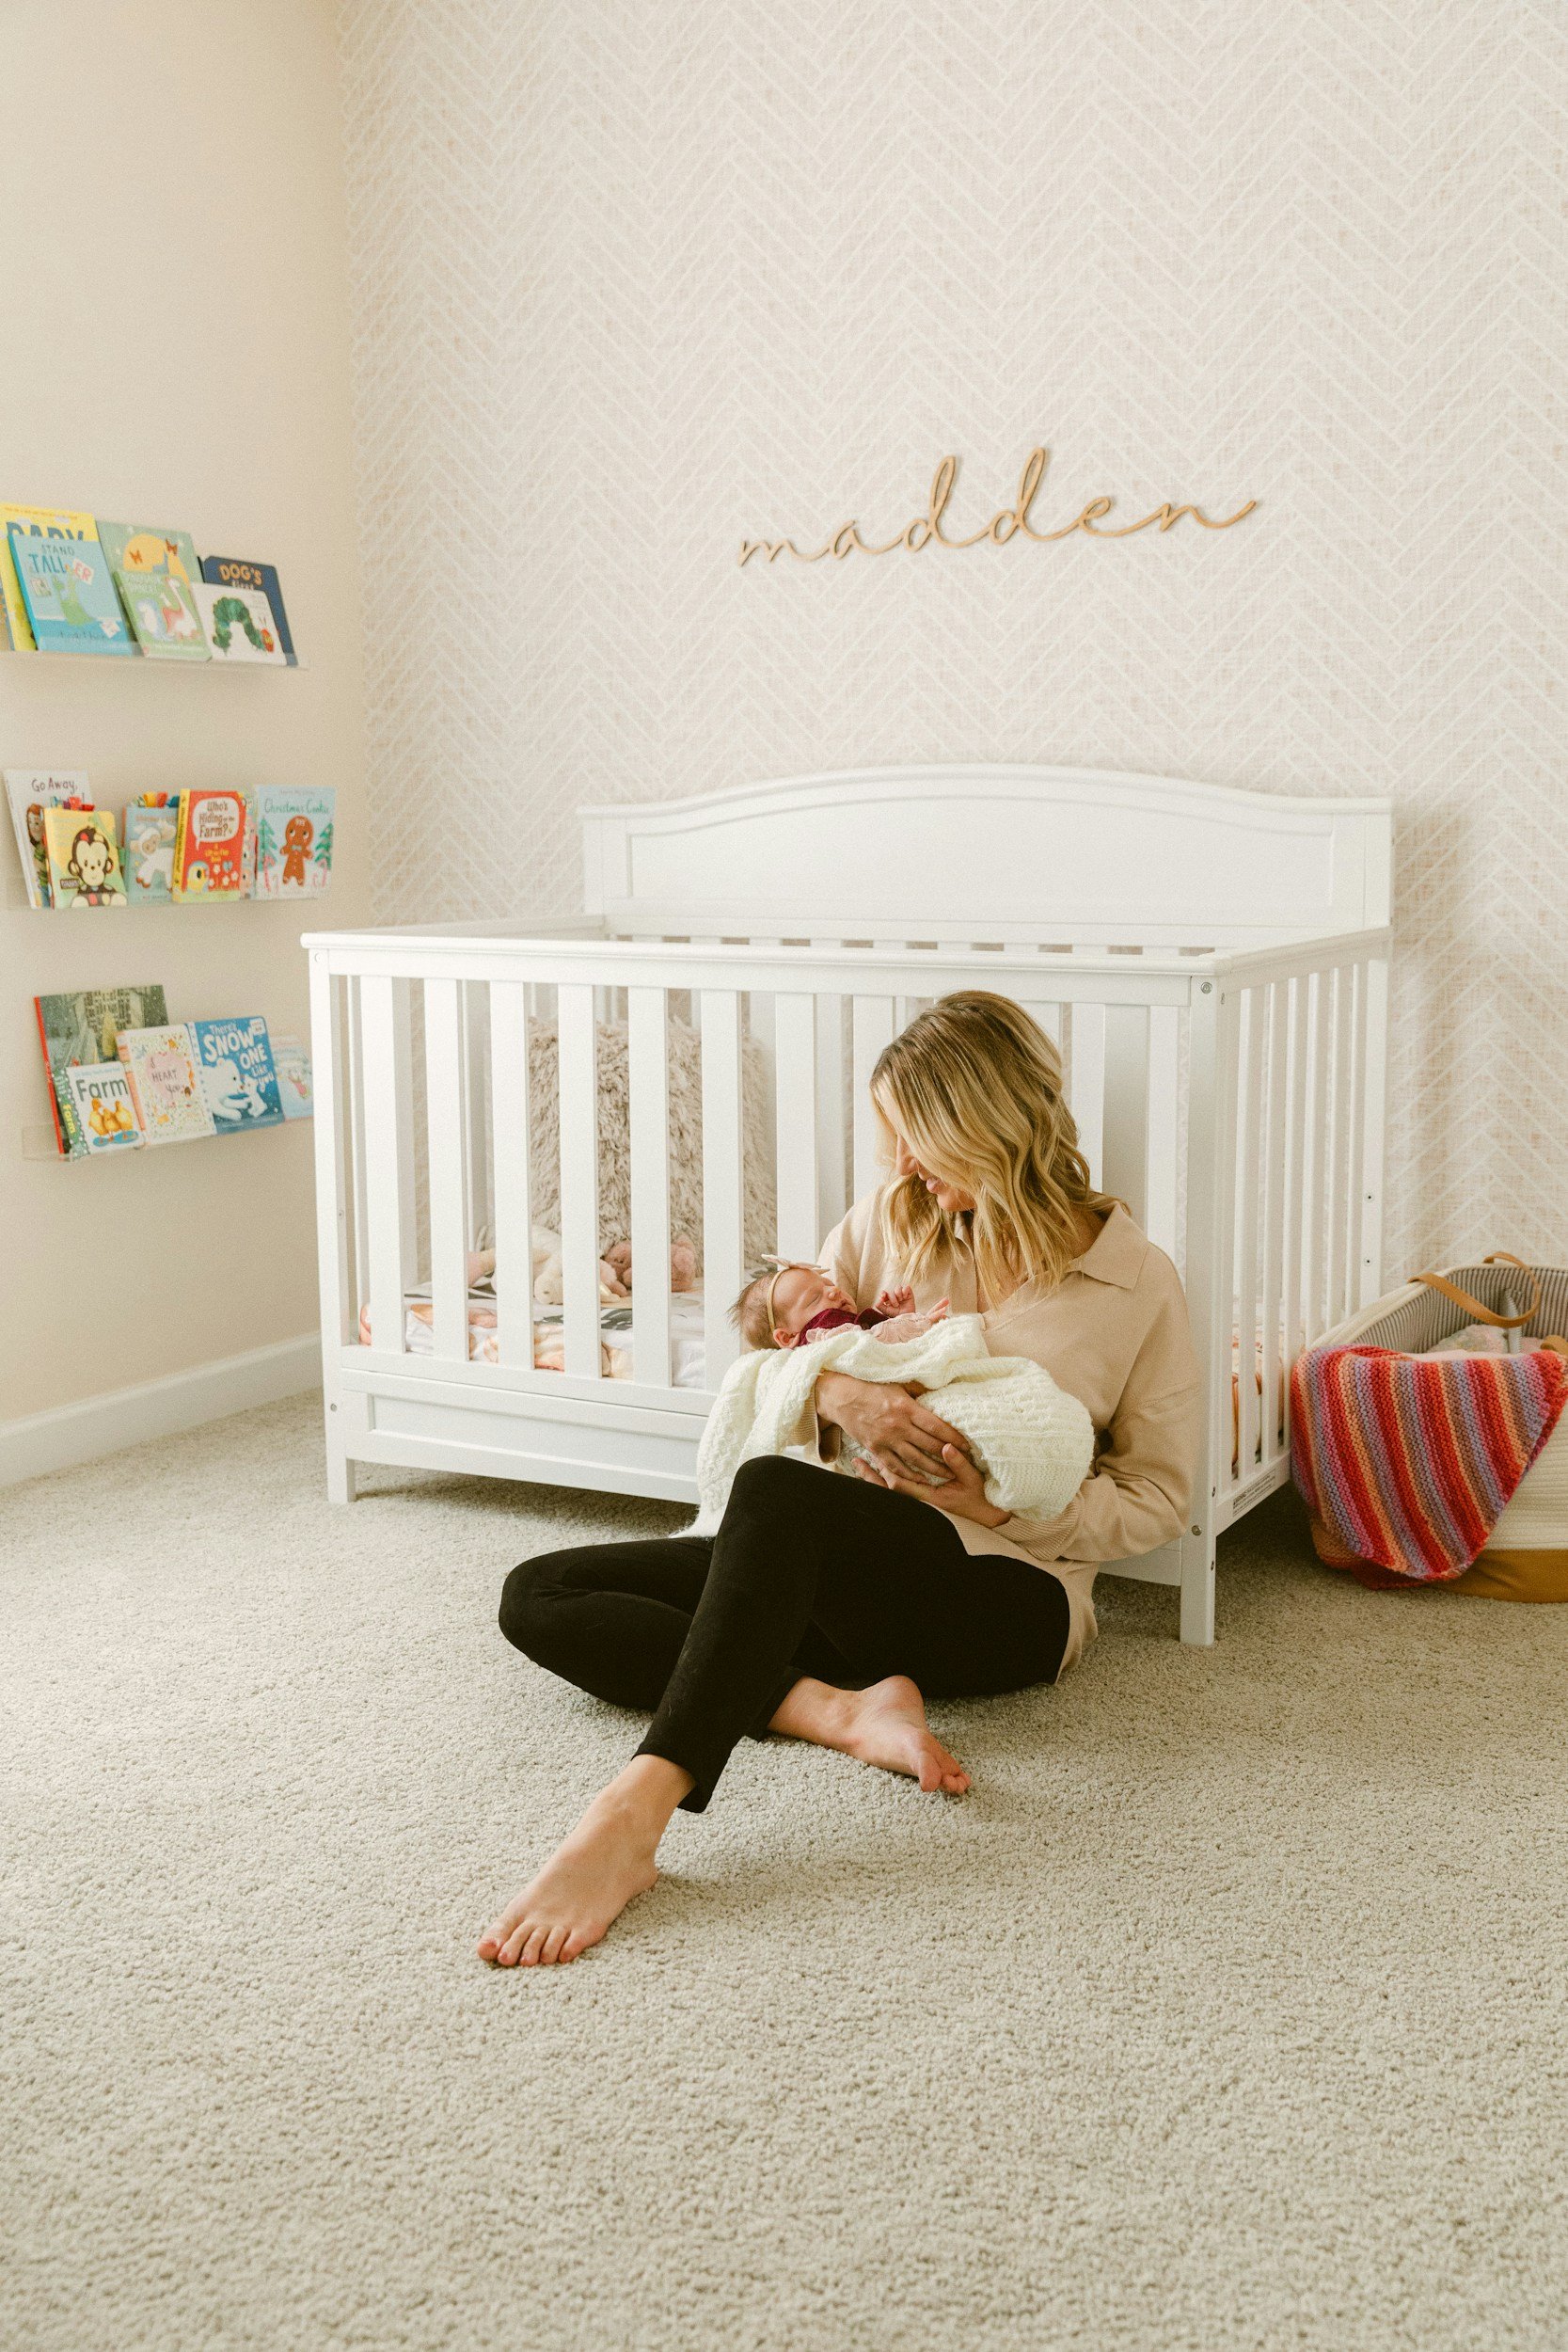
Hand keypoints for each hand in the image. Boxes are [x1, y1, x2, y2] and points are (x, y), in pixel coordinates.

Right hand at [815, 1370, 969, 1484]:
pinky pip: (895, 1467)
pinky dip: (909, 1475)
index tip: (967, 1445)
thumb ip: (919, 1390)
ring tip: (949, 1475)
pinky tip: (922, 1480)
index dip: (954, 1437)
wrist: (842, 1398)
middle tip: (964, 1462)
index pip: (936, 1426)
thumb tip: (940, 1389)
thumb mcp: (898, 1384)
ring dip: (933, 1469)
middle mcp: (898, 1426)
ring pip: (915, 1460)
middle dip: (948, 1455)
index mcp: (906, 1408)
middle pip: (929, 1445)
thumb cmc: (872, 1388)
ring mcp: (886, 1440)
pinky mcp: (875, 1449)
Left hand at [854, 1441, 1009, 1529]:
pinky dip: (886, 1482)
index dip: (886, 1472)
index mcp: (930, 1498)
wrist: (986, 1516)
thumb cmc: (979, 1497)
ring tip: (860, 1466)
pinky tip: (878, 1473)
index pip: (901, 1485)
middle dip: (872, 1476)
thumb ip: (959, 1463)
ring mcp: (921, 1503)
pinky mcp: (923, 1500)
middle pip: (889, 1489)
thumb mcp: (972, 1479)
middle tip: (857, 1462)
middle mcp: (922, 1502)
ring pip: (892, 1492)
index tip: (874, 1457)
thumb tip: (946, 1447)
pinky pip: (900, 1492)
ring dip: (875, 1479)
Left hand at [874, 1284, 914, 1315]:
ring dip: (898, 1294)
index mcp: (888, 1298)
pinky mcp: (909, 1293)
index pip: (884, 1292)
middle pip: (891, 1290)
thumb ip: (879, 1305)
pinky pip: (906, 1287)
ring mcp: (901, 1293)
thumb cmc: (896, 1315)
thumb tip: (879, 1298)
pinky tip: (905, 1297)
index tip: (883, 1296)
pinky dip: (905, 1292)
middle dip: (892, 1297)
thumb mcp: (885, 1311)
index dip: (883, 1293)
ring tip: (900, 1300)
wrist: (906, 1318)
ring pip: (898, 1286)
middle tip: (896, 1305)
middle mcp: (894, 1294)